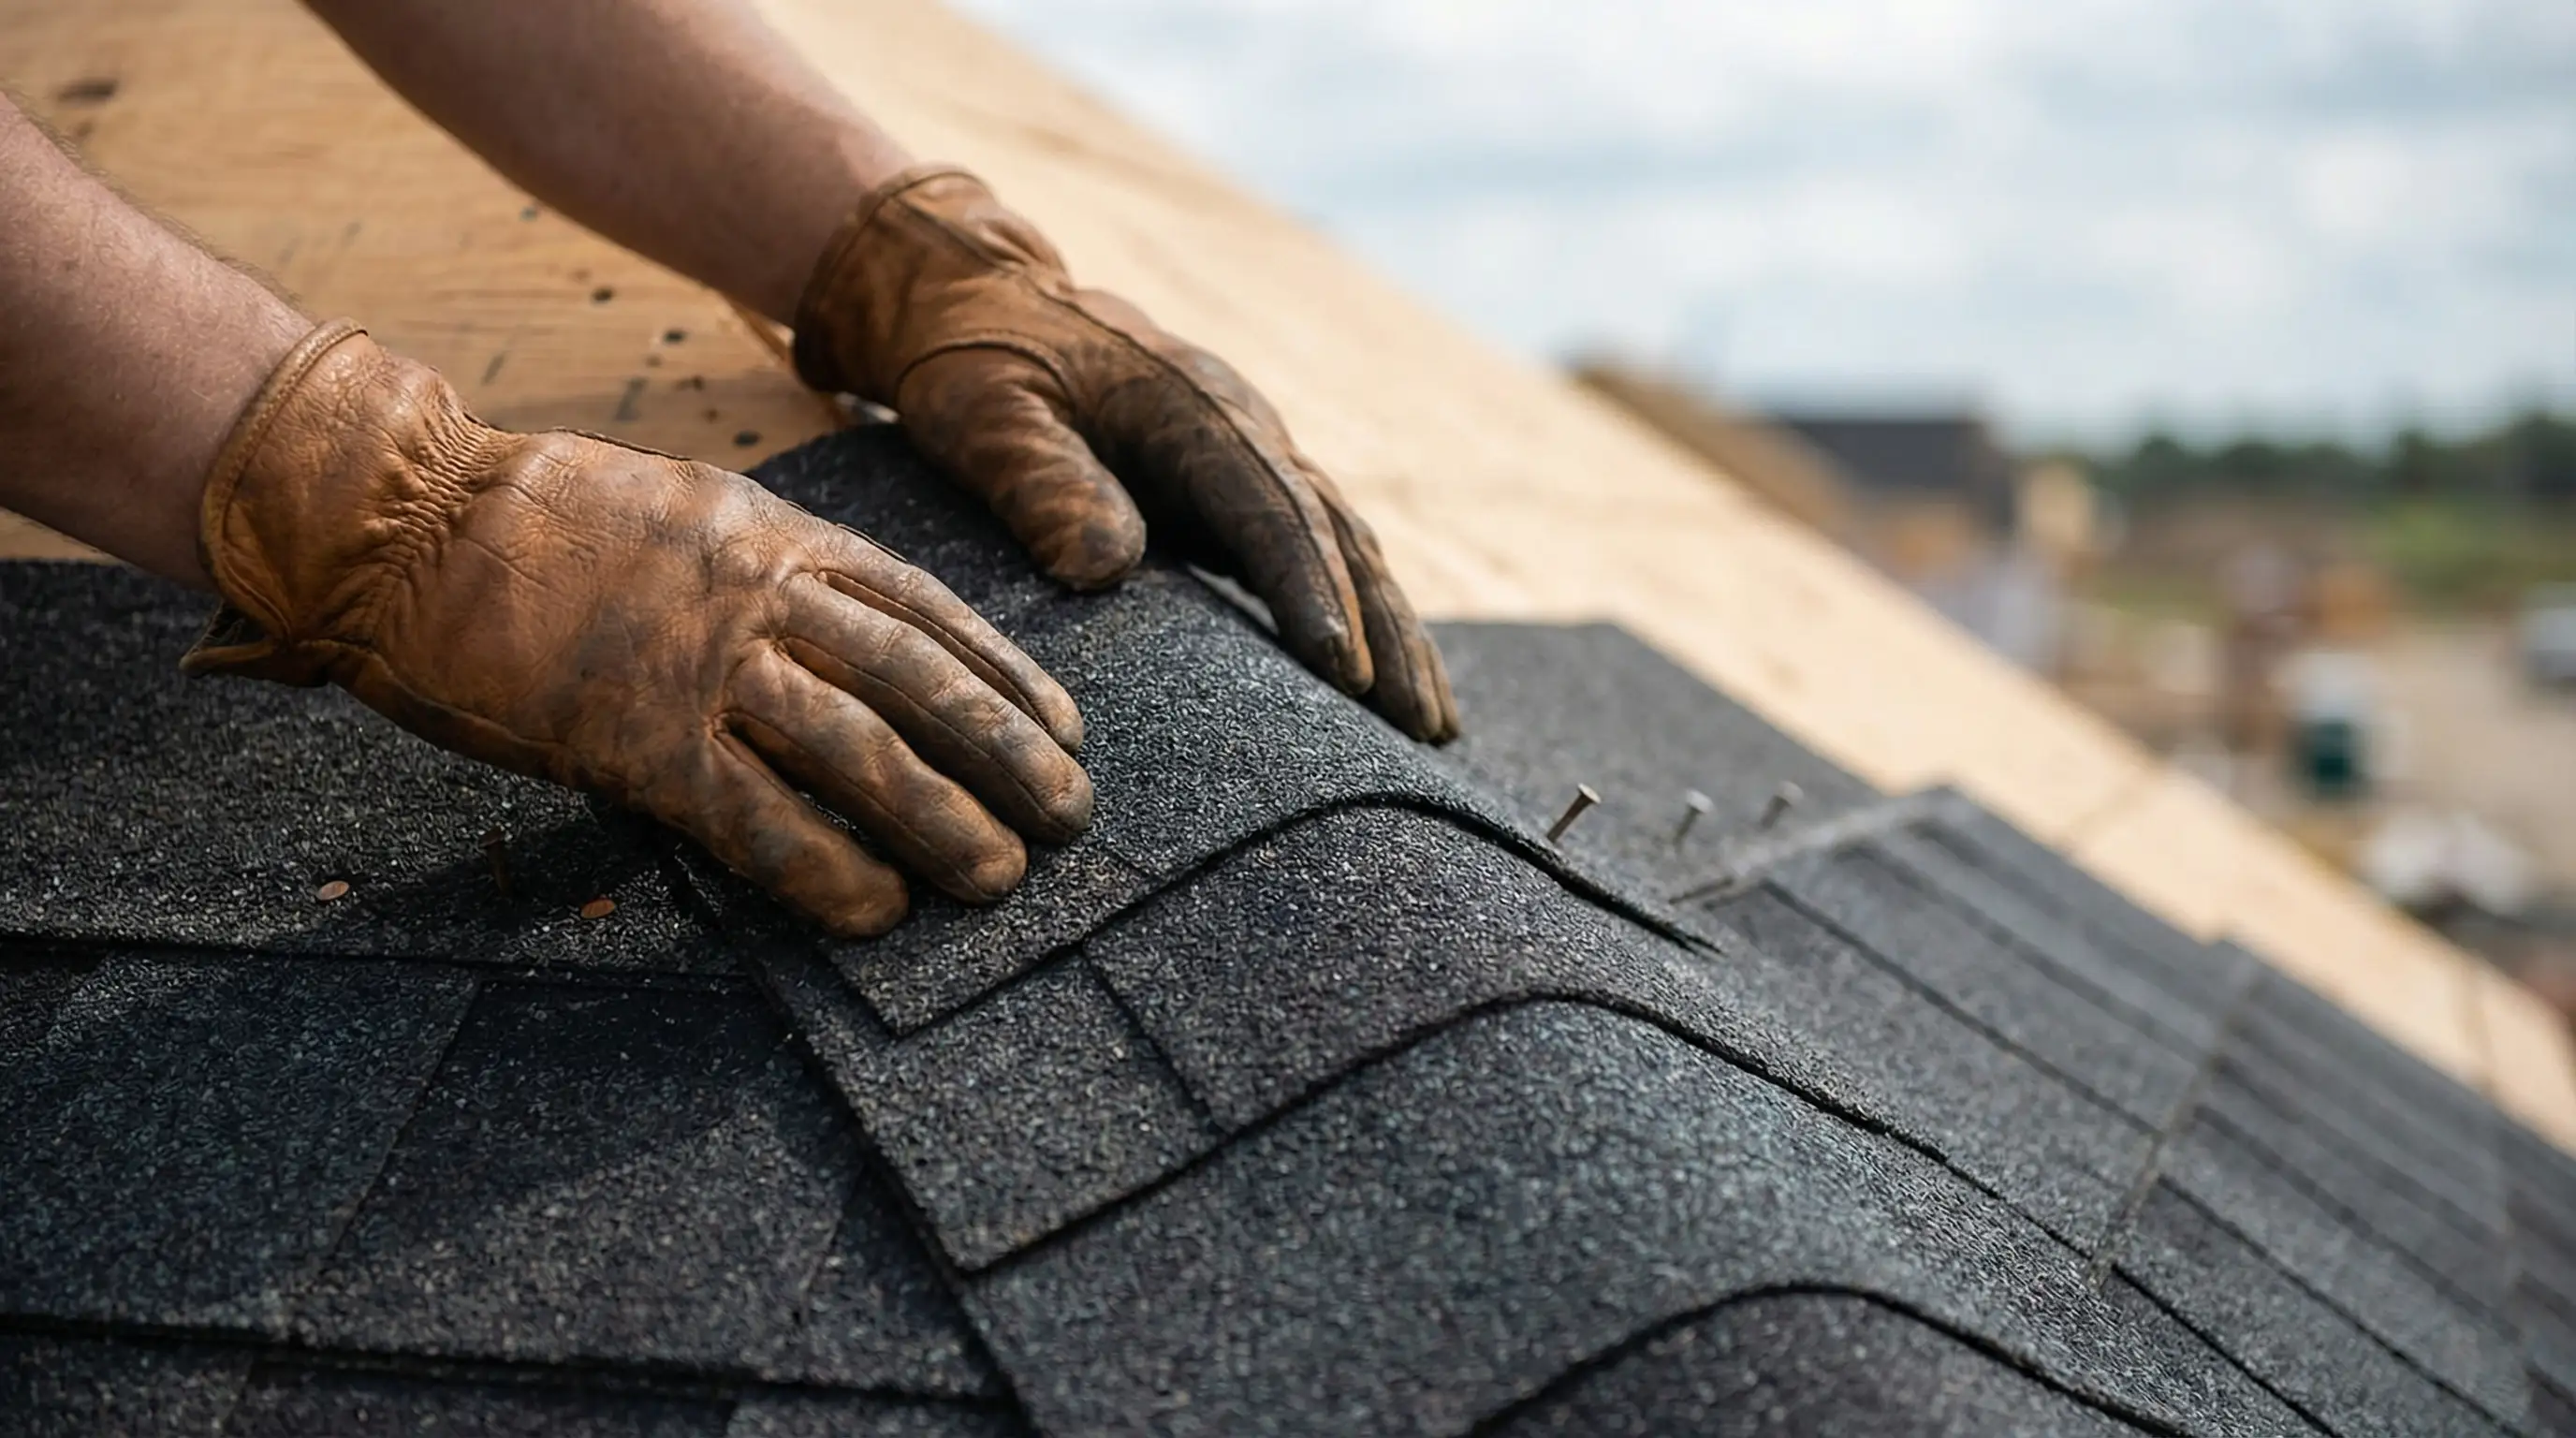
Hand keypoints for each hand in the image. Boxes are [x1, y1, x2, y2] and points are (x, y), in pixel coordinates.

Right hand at [185, 321, 1092, 937]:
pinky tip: (876, 912)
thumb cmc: (541, 524)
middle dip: (1007, 754)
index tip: (1068, 729)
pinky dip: (824, 869)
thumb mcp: (686, 510)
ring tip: (1001, 876)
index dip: (1008, 676)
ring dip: (942, 821)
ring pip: (858, 751)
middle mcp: (758, 594)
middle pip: (918, 681)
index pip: (925, 610)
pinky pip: (753, 818)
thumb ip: (770, 567)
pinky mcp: (634, 739)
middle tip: (1071, 816)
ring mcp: (700, 665)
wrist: (405, 520)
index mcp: (775, 534)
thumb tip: (849, 639)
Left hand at [790, 167, 1460, 742]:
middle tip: (1422, 729)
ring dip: (1396, 637)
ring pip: (1347, 552)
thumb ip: (1041, 482)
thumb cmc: (976, 366)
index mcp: (1195, 410)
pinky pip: (1317, 559)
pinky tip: (1385, 691)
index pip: (1272, 512)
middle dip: (1387, 635)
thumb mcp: (985, 416)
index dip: (1311, 594)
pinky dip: (1360, 620)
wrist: (984, 306)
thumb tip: (1108, 566)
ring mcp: (1251, 461)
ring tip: (1434, 731)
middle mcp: (1246, 432)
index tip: (1343, 674)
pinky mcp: (1239, 493)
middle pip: (1340, 538)